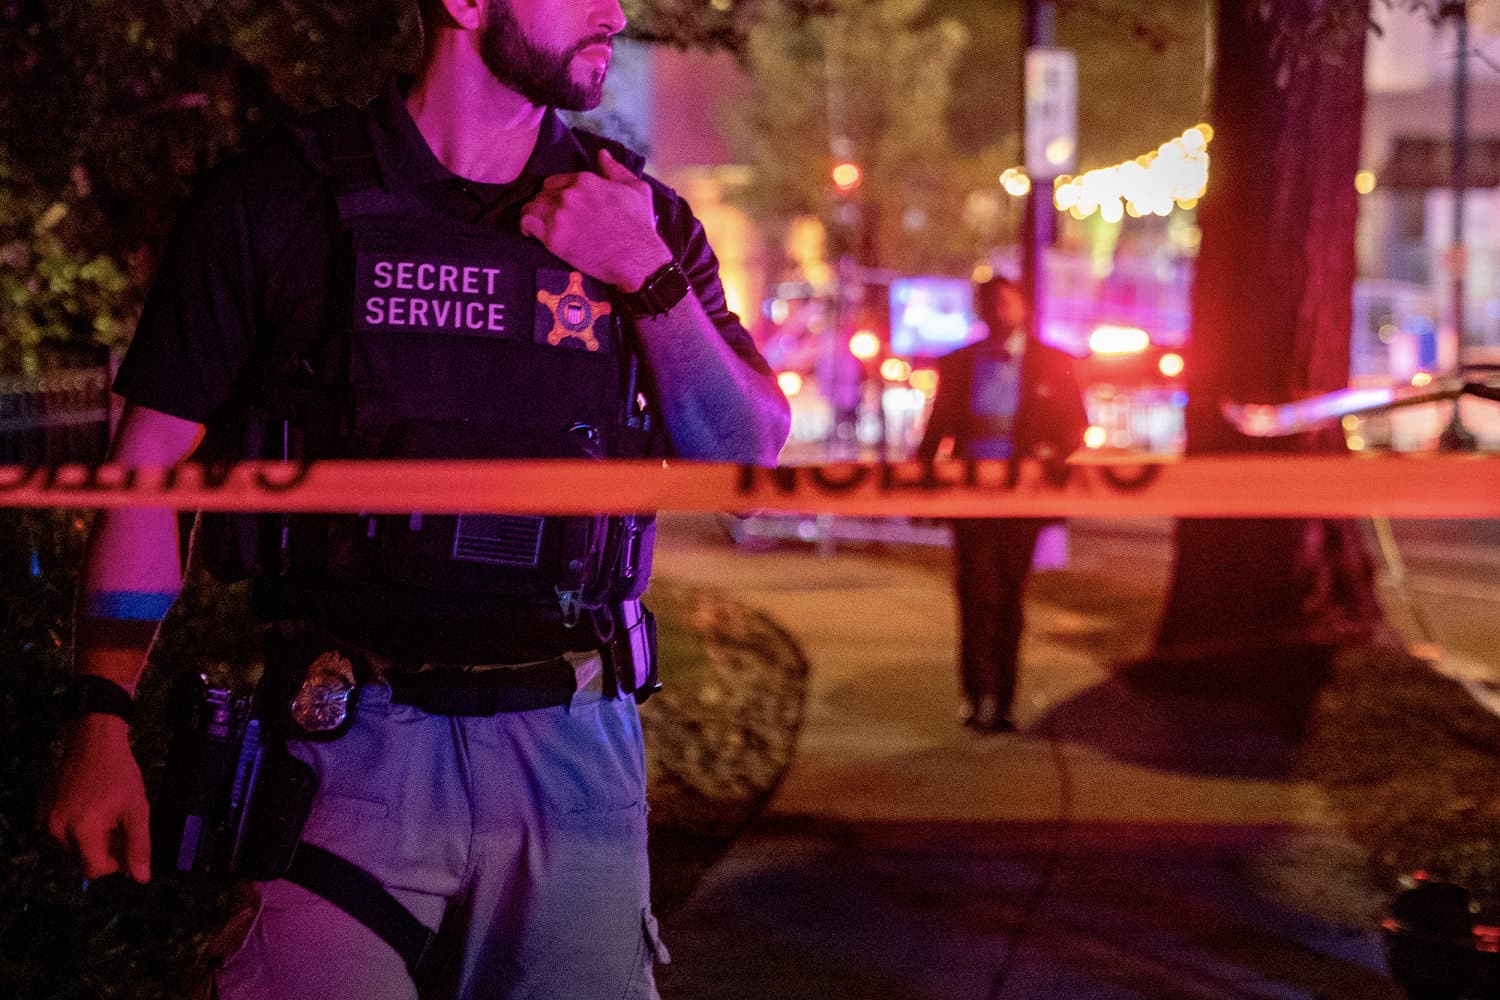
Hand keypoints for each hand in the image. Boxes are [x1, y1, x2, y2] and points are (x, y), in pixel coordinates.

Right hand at [41, 714, 150, 881]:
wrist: (93, 742)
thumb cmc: (119, 775)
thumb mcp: (137, 810)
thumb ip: (138, 846)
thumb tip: (141, 879)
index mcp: (81, 832)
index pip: (95, 870)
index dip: (114, 862)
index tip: (125, 841)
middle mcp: (56, 831)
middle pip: (82, 860)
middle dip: (102, 849)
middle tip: (116, 823)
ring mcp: (45, 821)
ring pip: (70, 848)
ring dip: (88, 840)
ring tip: (102, 814)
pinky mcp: (40, 812)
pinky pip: (58, 835)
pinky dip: (74, 830)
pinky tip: (87, 809)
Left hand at [519, 149, 673, 292]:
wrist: (637, 259)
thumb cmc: (640, 225)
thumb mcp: (636, 188)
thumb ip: (615, 169)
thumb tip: (602, 154)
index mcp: (585, 180)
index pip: (555, 181)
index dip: (556, 193)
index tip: (561, 204)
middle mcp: (569, 194)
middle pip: (542, 194)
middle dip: (546, 205)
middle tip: (552, 218)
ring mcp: (559, 216)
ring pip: (531, 207)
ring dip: (534, 215)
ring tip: (540, 225)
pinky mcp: (553, 238)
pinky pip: (526, 224)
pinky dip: (526, 228)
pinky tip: (531, 233)